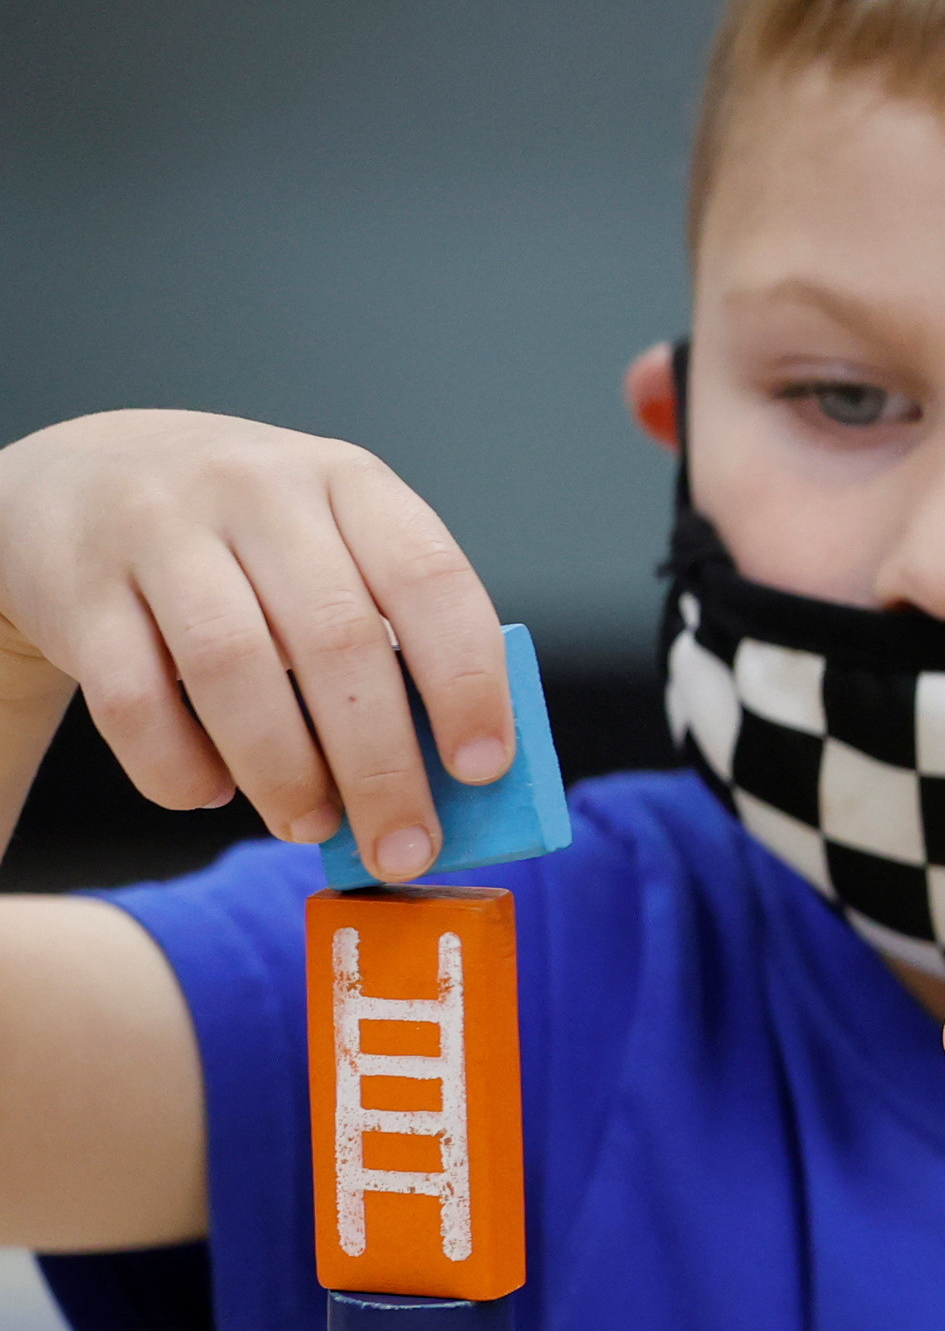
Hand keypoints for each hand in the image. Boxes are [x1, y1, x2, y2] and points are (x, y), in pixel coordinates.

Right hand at [0, 411, 511, 877]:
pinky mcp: (75, 586)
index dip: (467, 681)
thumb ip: (392, 638)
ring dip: (284, 773)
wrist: (76, 482)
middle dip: (382, 766)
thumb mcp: (331, 548)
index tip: (483, 771)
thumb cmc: (244, 542)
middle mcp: (255, 488)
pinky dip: (181, 767)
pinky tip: (211, 791)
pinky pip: (134, 700)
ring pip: (233, 669)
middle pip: (336, 640)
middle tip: (405, 849)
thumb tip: (456, 783)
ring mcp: (156, 527)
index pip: (429, 579)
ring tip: (311, 828)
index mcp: (347, 481)